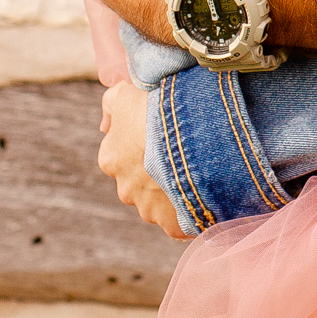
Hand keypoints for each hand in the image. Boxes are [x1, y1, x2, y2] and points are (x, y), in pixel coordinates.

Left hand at [98, 79, 192, 239]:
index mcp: (111, 158)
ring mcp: (149, 210)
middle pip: (144, 182)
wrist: (191, 131)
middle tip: (189, 152)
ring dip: (180, 191)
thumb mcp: (126, 92)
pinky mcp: (173, 225)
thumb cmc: (157, 107)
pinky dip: (195, 211)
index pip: (125, 155)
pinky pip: (185, 221)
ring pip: (165, 202)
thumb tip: (105, 125)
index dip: (147, 143)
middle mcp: (125, 189)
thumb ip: (110, 104)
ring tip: (205, 170)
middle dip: (162, 172)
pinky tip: (211, 192)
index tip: (168, 134)